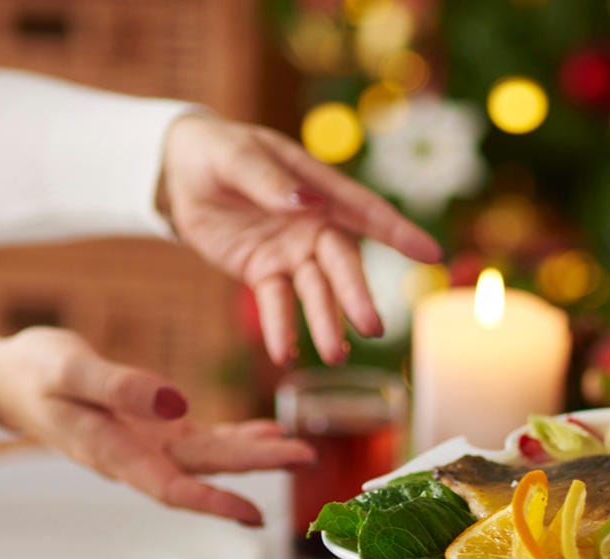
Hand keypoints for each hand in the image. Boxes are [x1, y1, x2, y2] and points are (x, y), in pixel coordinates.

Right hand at [0, 328, 314, 525]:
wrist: (7, 379)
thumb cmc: (32, 372)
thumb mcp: (69, 371)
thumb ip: (121, 388)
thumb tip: (178, 403)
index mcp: (112, 453)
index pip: (172, 488)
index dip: (215, 502)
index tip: (256, 514)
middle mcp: (136, 458)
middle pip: (205, 469)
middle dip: (257, 467)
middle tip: (307, 458)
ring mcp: (146, 446)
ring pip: (209, 457)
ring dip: (255, 454)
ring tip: (300, 450)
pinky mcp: (151, 429)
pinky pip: (201, 438)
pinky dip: (235, 436)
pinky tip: (267, 433)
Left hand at [158, 115, 443, 365]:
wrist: (178, 172)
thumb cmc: (215, 151)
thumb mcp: (233, 157)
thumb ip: (268, 181)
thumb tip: (307, 204)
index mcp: (316, 187)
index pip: (365, 210)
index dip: (399, 232)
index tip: (432, 253)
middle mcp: (312, 224)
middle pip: (341, 264)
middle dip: (356, 295)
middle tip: (372, 327)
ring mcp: (290, 252)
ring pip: (315, 292)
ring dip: (325, 322)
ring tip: (334, 356)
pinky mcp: (263, 273)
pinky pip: (276, 304)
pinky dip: (280, 329)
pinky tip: (285, 354)